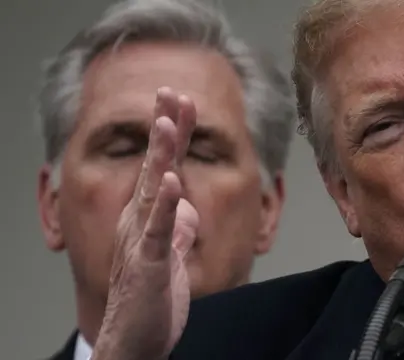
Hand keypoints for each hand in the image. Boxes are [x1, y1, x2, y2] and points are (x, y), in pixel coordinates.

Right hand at [92, 87, 197, 359]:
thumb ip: (176, 231)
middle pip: (153, 167)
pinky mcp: (147, 266)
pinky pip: (156, 231)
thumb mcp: (168, 258)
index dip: (171, 136)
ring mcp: (140, 242)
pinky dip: (163, 206)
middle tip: (171, 93)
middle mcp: (138, 223)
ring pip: (150, 191)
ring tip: (166, 121)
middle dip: (164, 130)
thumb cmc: (150, 302)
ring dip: (159, 156)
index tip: (181, 103)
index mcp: (147, 219)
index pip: (161, 168)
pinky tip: (170, 181)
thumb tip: (186, 208)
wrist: (134, 344)